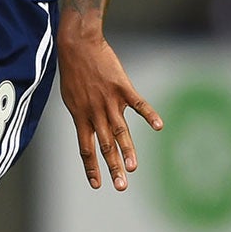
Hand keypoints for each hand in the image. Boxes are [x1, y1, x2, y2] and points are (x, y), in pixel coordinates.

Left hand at [58, 29, 161, 191]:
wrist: (78, 45)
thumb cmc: (73, 71)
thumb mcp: (71, 97)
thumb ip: (82, 115)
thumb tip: (89, 129)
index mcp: (80, 117)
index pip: (86, 149)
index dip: (91, 168)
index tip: (97, 185)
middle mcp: (95, 112)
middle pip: (105, 145)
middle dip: (113, 168)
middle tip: (122, 186)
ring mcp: (109, 100)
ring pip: (120, 130)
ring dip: (128, 150)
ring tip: (133, 168)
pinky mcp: (121, 87)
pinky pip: (138, 103)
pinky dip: (149, 115)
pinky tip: (159, 126)